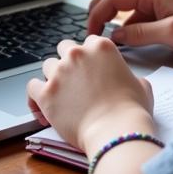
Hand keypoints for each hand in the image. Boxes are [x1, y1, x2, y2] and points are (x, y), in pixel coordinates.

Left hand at [27, 36, 153, 151]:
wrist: (116, 131)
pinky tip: (42, 105)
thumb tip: (128, 81)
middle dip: (69, 61)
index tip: (90, 68)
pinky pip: (31, 86)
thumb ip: (129, 76)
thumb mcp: (141, 85)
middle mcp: (77, 54)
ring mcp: (59, 72)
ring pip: (47, 66)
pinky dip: (35, 95)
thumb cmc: (130, 111)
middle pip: (64, 48)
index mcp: (101, 47)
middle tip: (75, 79)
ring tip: (60, 94)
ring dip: (53, 77)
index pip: (88, 42)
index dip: (89, 56)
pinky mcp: (46, 93)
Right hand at [86, 0, 172, 64]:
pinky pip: (136, 15)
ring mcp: (158, 0)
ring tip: (106, 39)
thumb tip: (114, 37)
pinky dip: (127, 26)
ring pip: (124, 4)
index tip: (91, 33)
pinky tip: (127, 42)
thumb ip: (138, 34)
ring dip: (113, 19)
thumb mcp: (169, 35)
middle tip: (91, 29)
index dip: (97, 14)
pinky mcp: (162, 12)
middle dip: (99, 8)